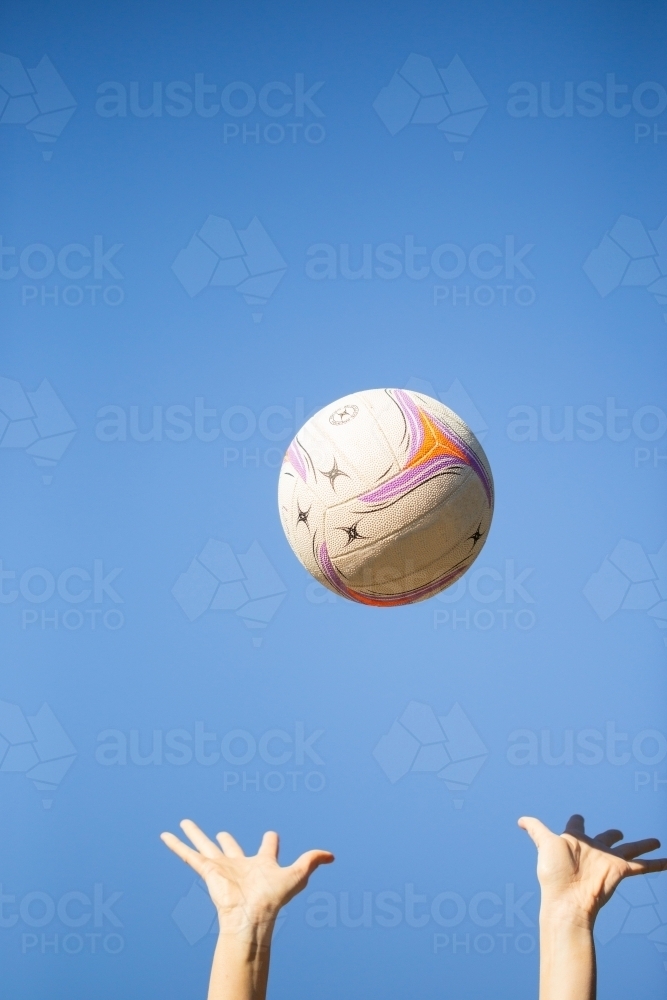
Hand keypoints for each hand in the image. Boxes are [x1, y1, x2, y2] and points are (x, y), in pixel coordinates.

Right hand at [161, 820, 333, 937]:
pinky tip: (166, 836)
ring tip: (184, 822)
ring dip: (194, 834)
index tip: (271, 835)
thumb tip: (332, 855)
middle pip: (230, 847)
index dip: (270, 841)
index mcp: (261, 864)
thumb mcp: (297, 874)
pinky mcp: (207, 870)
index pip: (267, 847)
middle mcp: (240, 865)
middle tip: (221, 833)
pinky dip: (176, 845)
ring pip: (204, 846)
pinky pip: (188, 855)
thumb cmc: (274, 898)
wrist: (251, 915)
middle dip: (225, 840)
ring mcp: (222, 868)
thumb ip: (312, 861)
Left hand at [519, 813, 666, 924]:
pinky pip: (642, 865)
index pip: (576, 826)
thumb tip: (520, 819)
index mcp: (574, 840)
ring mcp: (607, 860)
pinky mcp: (619, 870)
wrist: (567, 901)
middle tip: (618, 832)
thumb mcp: (545, 844)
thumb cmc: (554, 874)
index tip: (579, 817)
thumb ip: (535, 829)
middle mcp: (592, 849)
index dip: (577, 821)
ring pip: (630, 849)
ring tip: (655, 840)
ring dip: (642, 845)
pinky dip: (657, 864)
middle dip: (611, 835)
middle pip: (606, 838)